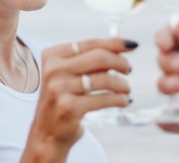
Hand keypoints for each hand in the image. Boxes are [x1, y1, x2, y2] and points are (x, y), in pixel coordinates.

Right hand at [20, 38, 136, 162]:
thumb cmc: (63, 100)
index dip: (114, 43)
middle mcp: (53, 70)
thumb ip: (88, 59)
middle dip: (120, 62)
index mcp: (52, 56)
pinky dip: (120, 99)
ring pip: (105, 79)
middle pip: (99, 57)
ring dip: (122, 84)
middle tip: (128, 69)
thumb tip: (121, 45)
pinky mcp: (69, 108)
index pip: (90, 44)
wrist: (46, 134)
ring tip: (126, 89)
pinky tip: (124, 101)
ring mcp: (59, 89)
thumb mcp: (67, 75)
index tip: (132, 44)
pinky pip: (105, 99)